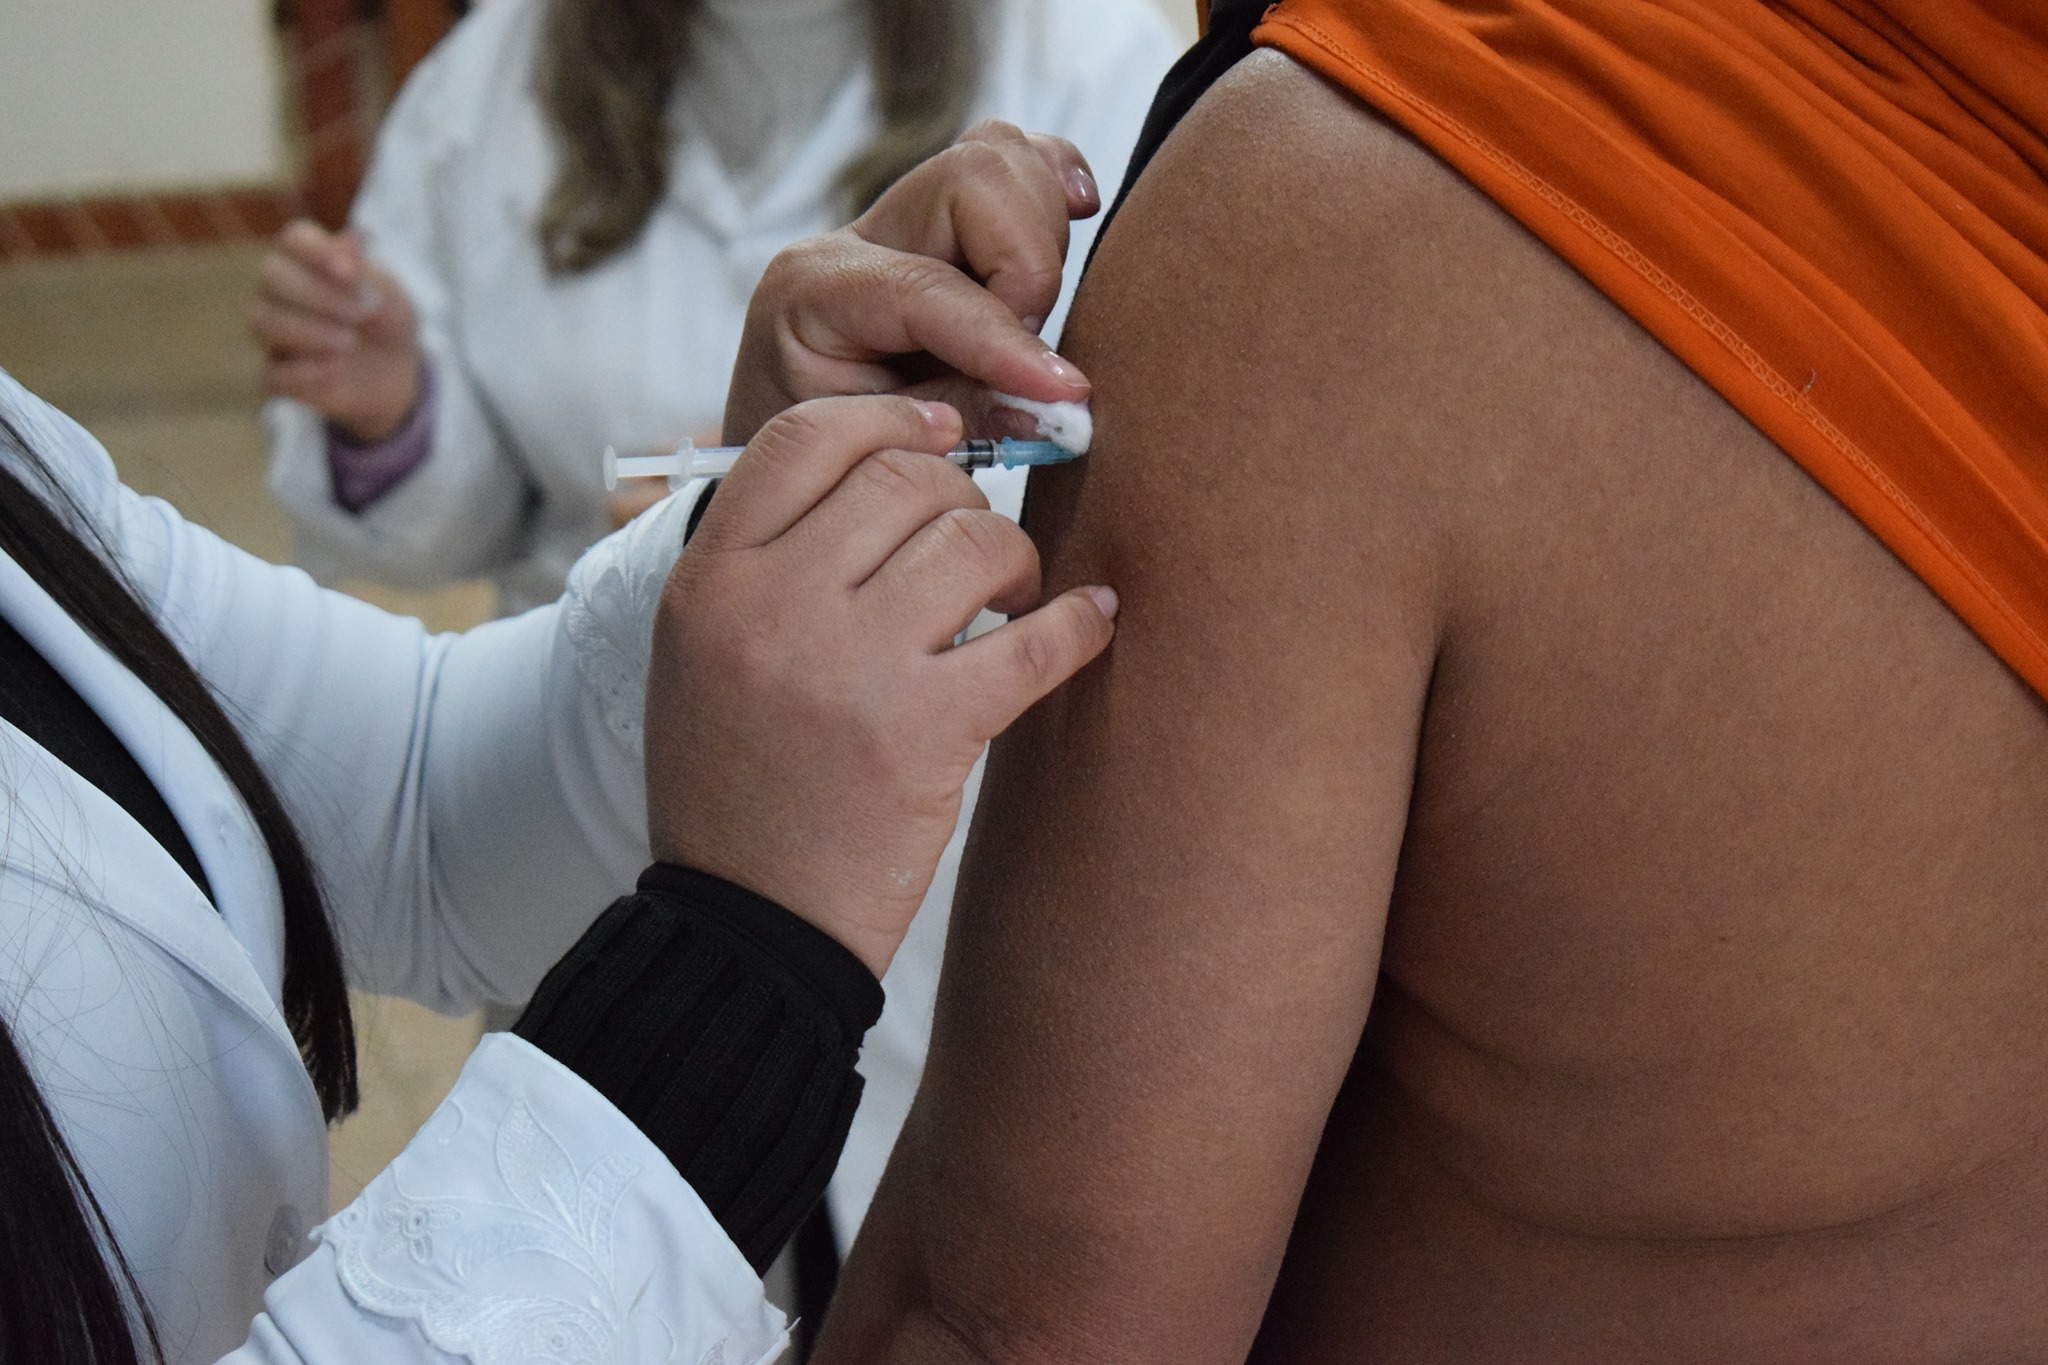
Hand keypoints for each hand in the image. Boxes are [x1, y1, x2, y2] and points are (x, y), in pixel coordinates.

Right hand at [251, 219, 421, 442]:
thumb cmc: (386, 322)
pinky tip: (336, 370)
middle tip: (358, 315)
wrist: (397, 372)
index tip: (349, 274)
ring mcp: (275, 333)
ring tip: (349, 343)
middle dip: (316, 294)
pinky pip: (271, 373)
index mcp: (309, 261)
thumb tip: (347, 239)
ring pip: (263, 322)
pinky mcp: (279, 374)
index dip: (316, 251)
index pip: (295, 238)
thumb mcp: (391, 297)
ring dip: (308, 332)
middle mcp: (281, 292)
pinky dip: (304, 371)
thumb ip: (367, 273)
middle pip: (271, 275)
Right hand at [645, 395, 1117, 977]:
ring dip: (1014, 562)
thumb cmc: (733, 783)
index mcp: (711, 579)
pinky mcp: (924, 731)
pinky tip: (1091, 626)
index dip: (885, 420)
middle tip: (974, 551)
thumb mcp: (701, 654)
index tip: (935, 432)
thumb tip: (879, 461)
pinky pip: (1033, 640)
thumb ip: (764, 559)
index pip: (803, 437)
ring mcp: (850, 666)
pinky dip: (1077, 626)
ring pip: (974, 541)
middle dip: (960, 500)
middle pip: (903, 478)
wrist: (747, 924)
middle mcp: (773, 606)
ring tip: (1010, 600)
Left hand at [725, 120, 1098, 445]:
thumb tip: (1057, 406)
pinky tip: (1078, 210)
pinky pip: (1014, 157)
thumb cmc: (830, 457)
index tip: (1065, 392)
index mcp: (814, 293)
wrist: (797, 447)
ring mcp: (905, 214)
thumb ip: (967, 422)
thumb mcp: (879, 456)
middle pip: (970, 178)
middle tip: (1027, 349)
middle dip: (1028, 264)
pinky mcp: (948, 214)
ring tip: (1033, 312)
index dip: (1005, 339)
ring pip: (999, 154)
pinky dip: (1055, 181)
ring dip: (1044, 232)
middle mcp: (858, 236)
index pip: (926, 288)